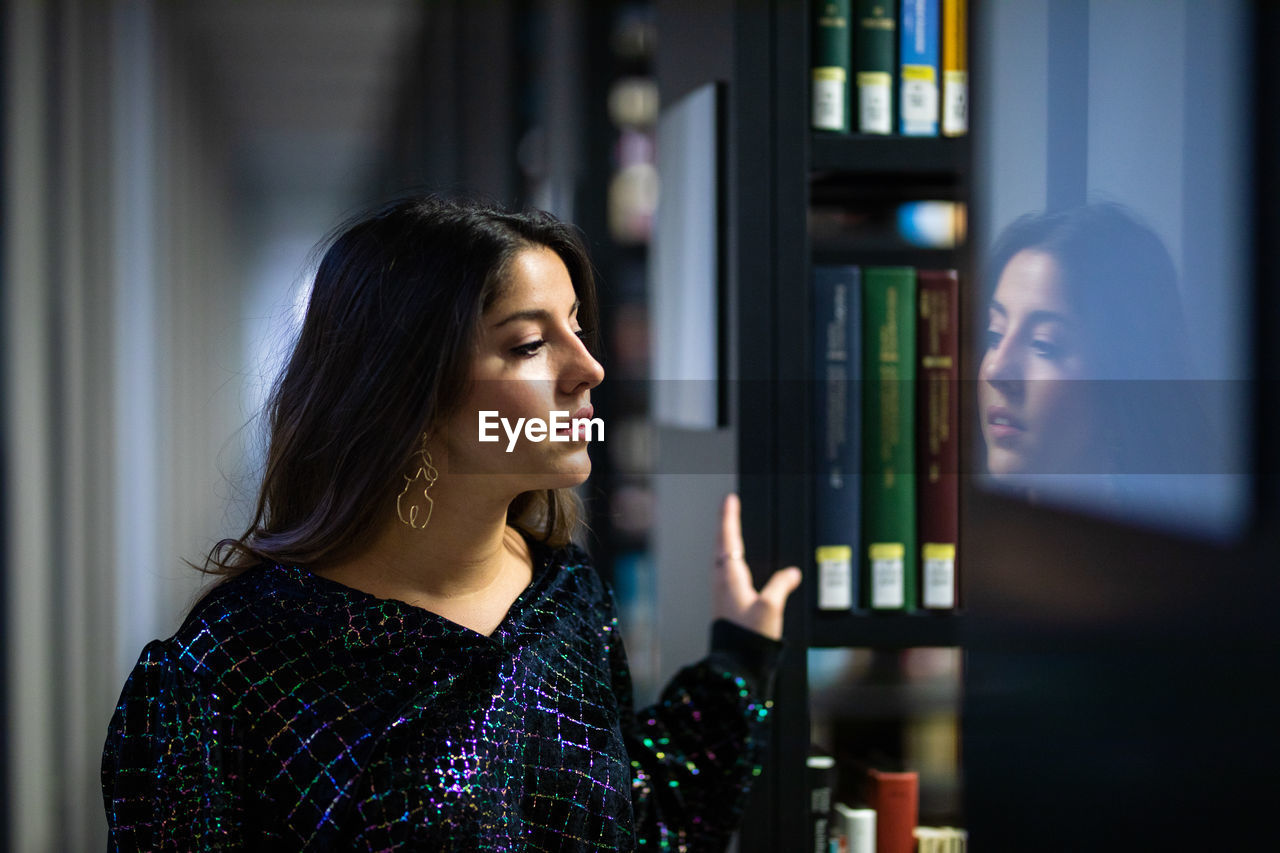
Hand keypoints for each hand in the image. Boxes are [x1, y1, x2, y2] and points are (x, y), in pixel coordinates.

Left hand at [713, 493, 801, 640]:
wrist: (736, 663)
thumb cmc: (749, 637)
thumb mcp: (770, 608)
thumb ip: (781, 585)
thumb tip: (791, 573)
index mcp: (730, 576)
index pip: (728, 539)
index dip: (729, 518)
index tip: (730, 499)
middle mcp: (721, 581)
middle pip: (721, 544)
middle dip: (725, 524)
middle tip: (729, 507)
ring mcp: (721, 592)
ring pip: (720, 557)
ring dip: (725, 540)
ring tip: (729, 528)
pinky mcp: (724, 602)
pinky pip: (724, 570)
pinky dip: (728, 556)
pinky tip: (733, 563)